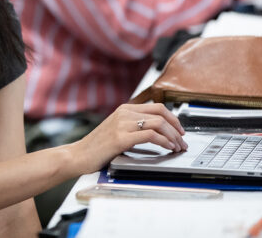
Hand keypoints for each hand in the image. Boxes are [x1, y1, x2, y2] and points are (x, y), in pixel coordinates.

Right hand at [69, 103, 185, 174]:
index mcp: (124, 109)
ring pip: (158, 123)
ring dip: (173, 136)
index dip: (173, 118)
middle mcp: (124, 113)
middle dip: (177, 127)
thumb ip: (133, 126)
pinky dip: (164, 141)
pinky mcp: (120, 137)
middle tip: (183, 140)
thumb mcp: (117, 129)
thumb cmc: (97, 147)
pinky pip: (150, 135)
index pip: (157, 107)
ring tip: (177, 147)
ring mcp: (122, 124)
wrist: (79, 155)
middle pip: (161, 113)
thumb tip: (158, 130)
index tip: (180, 130)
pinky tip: (168, 148)